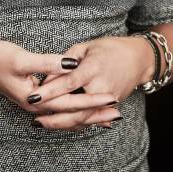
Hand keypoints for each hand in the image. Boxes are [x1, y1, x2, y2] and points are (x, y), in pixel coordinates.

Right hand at [0, 40, 117, 113]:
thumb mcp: (23, 58)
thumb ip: (48, 63)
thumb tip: (72, 65)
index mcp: (35, 98)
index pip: (70, 104)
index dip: (92, 101)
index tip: (111, 98)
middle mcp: (36, 105)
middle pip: (71, 114)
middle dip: (95, 113)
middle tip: (117, 113)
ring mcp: (35, 103)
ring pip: (67, 114)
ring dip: (88, 114)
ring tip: (108, 116)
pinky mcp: (35, 97)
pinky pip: (60, 108)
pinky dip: (75, 110)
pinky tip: (85, 110)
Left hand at [26, 36, 152, 130]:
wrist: (138, 59)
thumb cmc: (109, 48)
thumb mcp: (86, 47)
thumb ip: (66, 60)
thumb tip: (49, 76)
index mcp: (93, 68)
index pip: (68, 82)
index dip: (50, 91)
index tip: (34, 97)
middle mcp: (101, 86)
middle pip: (75, 107)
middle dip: (54, 116)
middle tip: (35, 119)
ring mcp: (108, 99)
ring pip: (83, 117)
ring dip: (63, 123)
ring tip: (43, 124)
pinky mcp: (112, 106)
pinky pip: (91, 117)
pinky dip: (76, 123)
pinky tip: (61, 125)